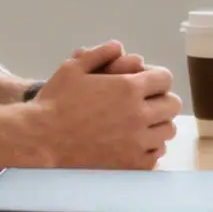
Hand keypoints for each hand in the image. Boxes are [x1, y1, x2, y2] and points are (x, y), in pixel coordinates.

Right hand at [30, 40, 181, 168]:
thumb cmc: (54, 102)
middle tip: (146, 104)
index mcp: (129, 88)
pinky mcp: (131, 164)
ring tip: (142, 125)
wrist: (40, 141)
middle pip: (172, 105)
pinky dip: (150, 148)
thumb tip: (119, 46)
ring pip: (167, 131)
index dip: (156, 79)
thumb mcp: (73, 68)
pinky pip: (156, 155)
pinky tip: (135, 145)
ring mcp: (137, 142)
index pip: (164, 79)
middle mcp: (139, 114)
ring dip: (158, 125)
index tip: (146, 84)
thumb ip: (99, 54)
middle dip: (161, 100)